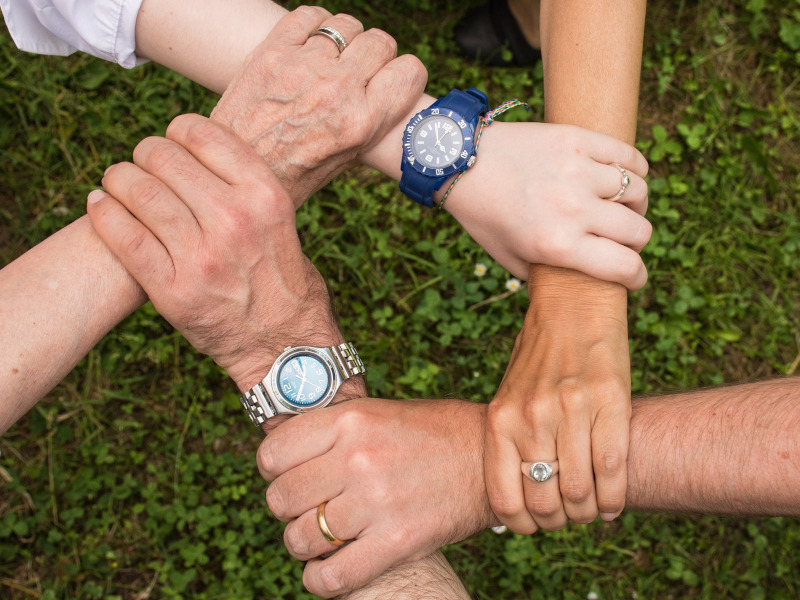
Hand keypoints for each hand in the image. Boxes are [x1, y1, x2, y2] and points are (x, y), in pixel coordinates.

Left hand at [86, 114, 337, 392]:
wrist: (285, 345)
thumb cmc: (282, 279)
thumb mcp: (279, 220)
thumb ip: (242, 186)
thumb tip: (189, 151)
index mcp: (265, 196)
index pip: (201, 133)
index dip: (177, 131)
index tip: (171, 142)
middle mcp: (234, 220)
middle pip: (163, 158)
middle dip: (144, 154)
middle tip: (141, 165)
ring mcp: (201, 257)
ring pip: (138, 191)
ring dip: (118, 179)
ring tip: (116, 183)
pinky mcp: (172, 291)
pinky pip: (123, 236)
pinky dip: (102, 212)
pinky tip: (99, 203)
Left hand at [210, 6, 426, 205]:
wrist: (232, 174)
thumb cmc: (291, 174)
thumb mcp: (345, 159)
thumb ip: (370, 119)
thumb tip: (385, 87)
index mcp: (361, 122)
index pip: (409, 71)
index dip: (404, 74)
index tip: (392, 80)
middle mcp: (336, 91)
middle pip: (380, 42)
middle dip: (376, 55)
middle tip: (359, 72)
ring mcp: (303, 67)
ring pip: (347, 25)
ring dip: (344, 40)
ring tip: (331, 60)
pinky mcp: (272, 51)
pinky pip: (309, 16)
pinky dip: (314, 25)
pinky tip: (308, 46)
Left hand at [256, 399, 494, 597]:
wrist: (489, 459)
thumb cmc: (430, 434)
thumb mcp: (376, 413)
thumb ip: (330, 432)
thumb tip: (278, 459)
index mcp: (351, 420)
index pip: (272, 454)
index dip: (273, 470)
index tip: (287, 475)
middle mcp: (359, 458)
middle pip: (280, 498)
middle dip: (288, 508)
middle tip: (309, 507)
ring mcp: (378, 501)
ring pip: (300, 539)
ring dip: (304, 543)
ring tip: (323, 536)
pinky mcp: (398, 541)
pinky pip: (333, 577)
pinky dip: (320, 581)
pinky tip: (327, 571)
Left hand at [442, 121, 650, 289]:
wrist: (462, 162)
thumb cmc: (484, 215)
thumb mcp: (510, 258)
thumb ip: (547, 275)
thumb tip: (580, 285)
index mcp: (557, 245)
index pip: (624, 266)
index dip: (636, 277)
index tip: (634, 277)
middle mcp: (573, 209)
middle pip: (638, 231)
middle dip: (636, 243)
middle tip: (623, 241)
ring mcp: (578, 171)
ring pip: (638, 191)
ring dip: (634, 204)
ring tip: (620, 207)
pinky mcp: (578, 139)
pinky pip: (628, 156)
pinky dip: (635, 169)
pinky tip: (625, 178)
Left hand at [485, 266, 629, 533]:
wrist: (572, 300)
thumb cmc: (540, 356)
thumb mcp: (510, 395)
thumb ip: (512, 440)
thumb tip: (524, 497)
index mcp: (500, 419)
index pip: (504, 498)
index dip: (523, 525)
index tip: (535, 526)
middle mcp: (531, 417)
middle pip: (546, 502)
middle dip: (560, 522)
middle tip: (569, 518)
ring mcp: (570, 409)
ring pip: (581, 492)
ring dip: (588, 513)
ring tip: (592, 511)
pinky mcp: (610, 400)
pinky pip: (613, 468)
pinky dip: (615, 497)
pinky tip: (613, 503)